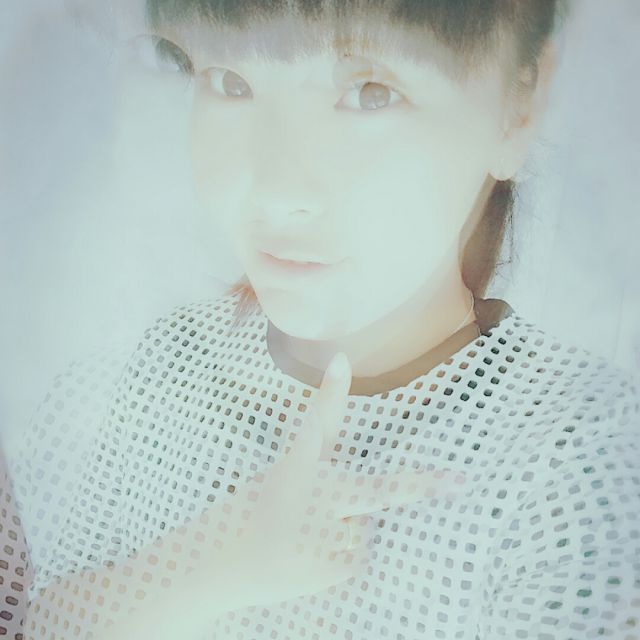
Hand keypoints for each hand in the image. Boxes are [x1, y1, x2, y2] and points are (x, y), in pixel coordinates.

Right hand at [194, 352, 465, 609]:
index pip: (316, 421)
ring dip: (346, 525)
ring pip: (363, 524)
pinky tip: (311, 553)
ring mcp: (319, 538)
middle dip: (419, 487)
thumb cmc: (269, 498)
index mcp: (296, 463)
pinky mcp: (327, 569)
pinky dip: (341, 551)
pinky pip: (356, 551)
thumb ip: (323, 418)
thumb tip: (341, 360)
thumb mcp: (291, 456)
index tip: (340, 361)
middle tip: (459, 482)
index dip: (330, 392)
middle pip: (374, 491)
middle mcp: (309, 498)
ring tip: (308, 532)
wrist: (228, 560)